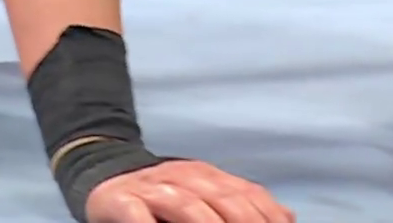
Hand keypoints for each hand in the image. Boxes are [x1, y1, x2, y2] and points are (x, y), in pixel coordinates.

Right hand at [85, 158, 292, 222]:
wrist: (104, 178)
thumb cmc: (160, 200)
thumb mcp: (203, 196)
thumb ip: (240, 205)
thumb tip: (288, 217)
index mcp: (207, 175)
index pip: (247, 194)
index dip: (267, 215)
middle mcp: (182, 176)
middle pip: (222, 199)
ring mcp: (151, 187)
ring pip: (186, 204)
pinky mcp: (120, 200)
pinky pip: (137, 215)